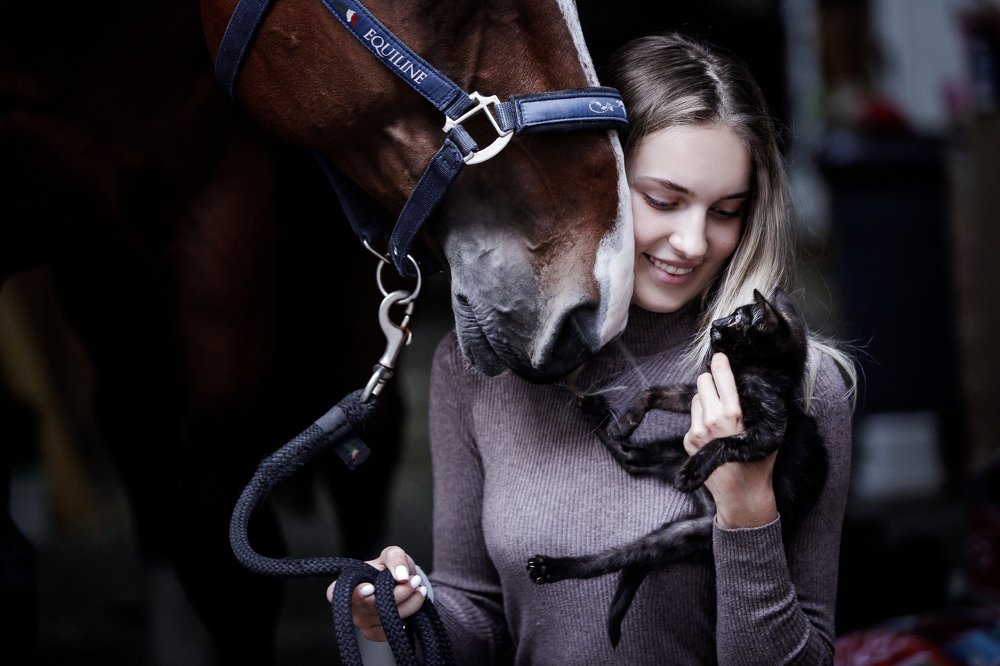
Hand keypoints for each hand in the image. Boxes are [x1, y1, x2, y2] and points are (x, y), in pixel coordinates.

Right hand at [326, 545, 427, 641]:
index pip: (336, 593)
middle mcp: (350, 605)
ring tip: (418, 586)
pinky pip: (392, 629)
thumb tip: (401, 576)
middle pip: (371, 606)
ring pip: (386, 618)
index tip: (371, 588)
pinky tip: (416, 600)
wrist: (401, 583)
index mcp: (347, 583)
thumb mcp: (392, 554)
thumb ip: (395, 558)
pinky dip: (409, 613)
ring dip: (409, 602)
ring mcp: (361, 622)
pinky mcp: (373, 634)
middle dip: (398, 593)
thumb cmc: (389, 568)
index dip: (354, 593)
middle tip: (414, 580)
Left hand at [684, 353, 776, 528]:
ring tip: (720, 416)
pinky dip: (700, 420)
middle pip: (703, 382)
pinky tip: (714, 434)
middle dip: (712, 383)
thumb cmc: (759, 463)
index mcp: (733, 415)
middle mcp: (711, 420)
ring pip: (696, 399)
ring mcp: (696, 432)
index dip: (720, 364)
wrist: (742, 494)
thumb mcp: (767, 432)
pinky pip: (692, 419)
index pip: (720, 377)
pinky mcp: (688, 441)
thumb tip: (756, 384)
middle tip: (722, 390)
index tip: (719, 357)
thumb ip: (759, 408)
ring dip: (706, 401)